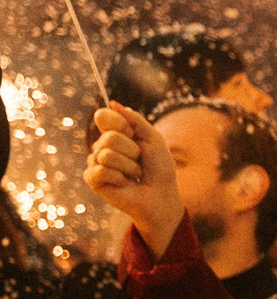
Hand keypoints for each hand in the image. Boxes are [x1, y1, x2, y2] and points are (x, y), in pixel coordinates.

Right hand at [83, 103, 183, 257]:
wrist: (161, 195)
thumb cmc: (159, 168)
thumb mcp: (153, 139)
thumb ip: (135, 120)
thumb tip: (113, 103)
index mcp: (114, 133)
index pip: (104, 117)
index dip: (122, 126)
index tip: (136, 137)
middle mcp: (102, 145)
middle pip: (109, 137)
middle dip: (132, 151)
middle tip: (139, 162)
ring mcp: (95, 162)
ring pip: (106, 154)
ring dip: (128, 166)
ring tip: (134, 175)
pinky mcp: (92, 179)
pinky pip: (100, 170)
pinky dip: (118, 178)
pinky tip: (124, 183)